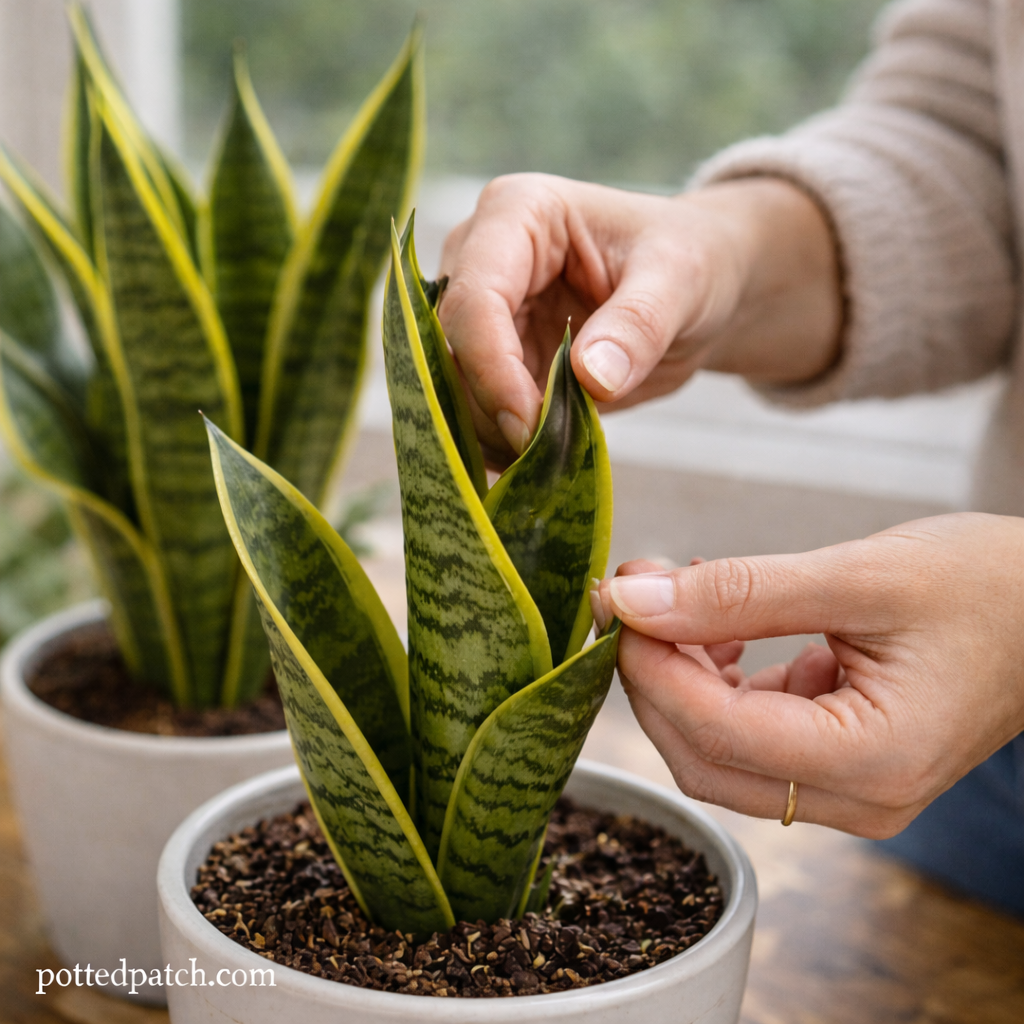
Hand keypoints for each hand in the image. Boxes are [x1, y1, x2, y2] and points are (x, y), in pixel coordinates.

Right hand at [438, 173, 840, 461]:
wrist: (696, 291)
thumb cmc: (691, 261)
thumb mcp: (682, 282)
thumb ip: (639, 325)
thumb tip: (591, 379)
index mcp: (518, 214)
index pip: (475, 299)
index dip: (492, 369)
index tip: (529, 427)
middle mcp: (480, 257)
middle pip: (448, 346)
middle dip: (488, 407)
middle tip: (541, 455)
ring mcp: (480, 310)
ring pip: (450, 385)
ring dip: (490, 432)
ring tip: (549, 459)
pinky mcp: (490, 356)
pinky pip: (473, 407)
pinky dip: (499, 442)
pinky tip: (539, 459)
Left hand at [590, 513, 1023, 837]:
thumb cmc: (987, 584)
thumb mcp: (860, 575)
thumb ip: (740, 592)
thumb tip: (633, 596)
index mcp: (873, 760)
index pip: (717, 732)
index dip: (651, 666)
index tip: (617, 598)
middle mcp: (859, 796)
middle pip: (702, 755)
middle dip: (653, 675)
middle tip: (633, 591)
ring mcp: (850, 788)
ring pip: (717, 749)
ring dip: (680, 675)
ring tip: (676, 595)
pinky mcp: (839, 762)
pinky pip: (749, 734)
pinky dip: (717, 680)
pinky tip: (720, 626)